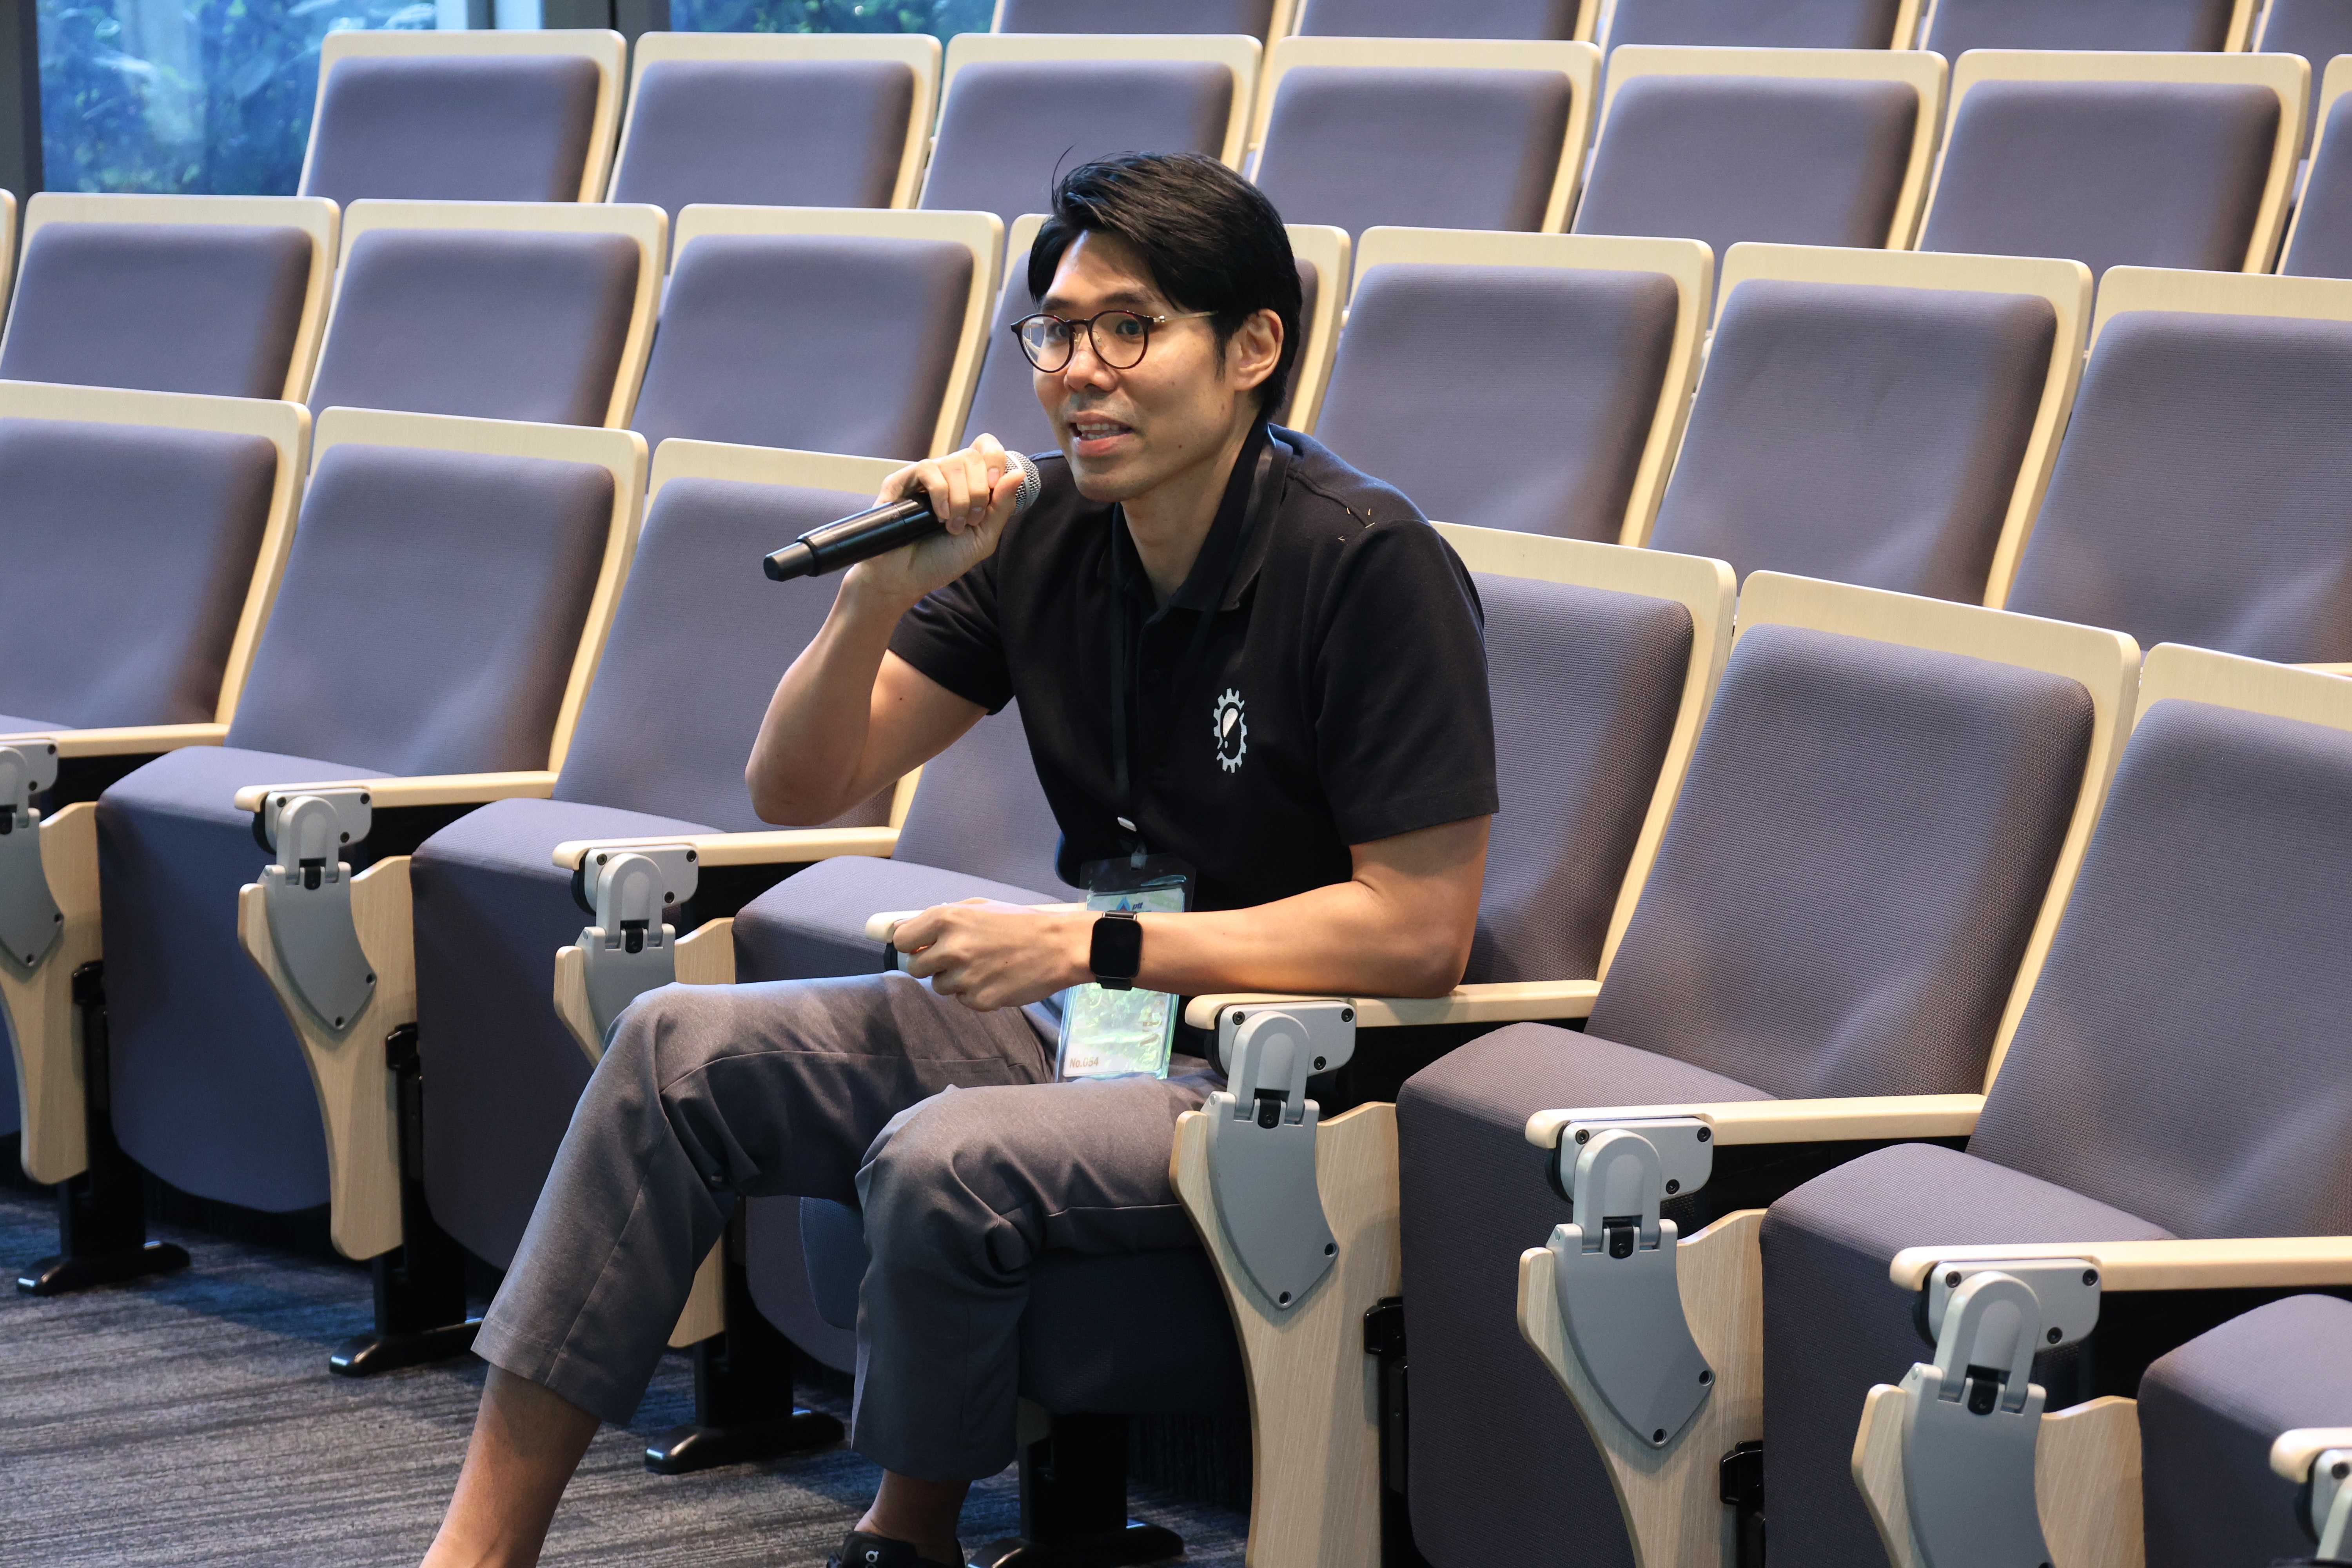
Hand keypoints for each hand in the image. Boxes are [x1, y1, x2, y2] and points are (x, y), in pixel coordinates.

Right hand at [845, 434, 1029, 609]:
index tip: (994, 486)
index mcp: (970, 484)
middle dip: (979, 492)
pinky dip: (940, 493)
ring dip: (960, 499)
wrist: (908, 578)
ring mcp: (925, 478)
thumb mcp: (983, 538)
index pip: (986, 449)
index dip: (995, 460)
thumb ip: (1002, 506)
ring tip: (951, 526)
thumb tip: (1018, 473)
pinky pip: (927, 469)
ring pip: (952, 463)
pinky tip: (938, 516)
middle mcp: (948, 476)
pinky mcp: (901, 481)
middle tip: (970, 520)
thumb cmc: (943, 560)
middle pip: (973, 457)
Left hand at [893, 898, 1087, 1011]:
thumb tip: (904, 931)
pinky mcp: (980, 1000)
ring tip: (982, 967)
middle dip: (931, 964)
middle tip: (955, 958)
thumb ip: (940, 919)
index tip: (920, 946)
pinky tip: (995, 979)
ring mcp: (965, 977)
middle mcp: (951, 948)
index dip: (910, 944)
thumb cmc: (1018, 922)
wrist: (1059, 946)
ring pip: (939, 986)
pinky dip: (975, 993)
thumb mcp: (978, 907)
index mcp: (947, 919)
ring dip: (954, 979)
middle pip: (915, 967)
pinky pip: (963, 1000)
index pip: (901, 940)